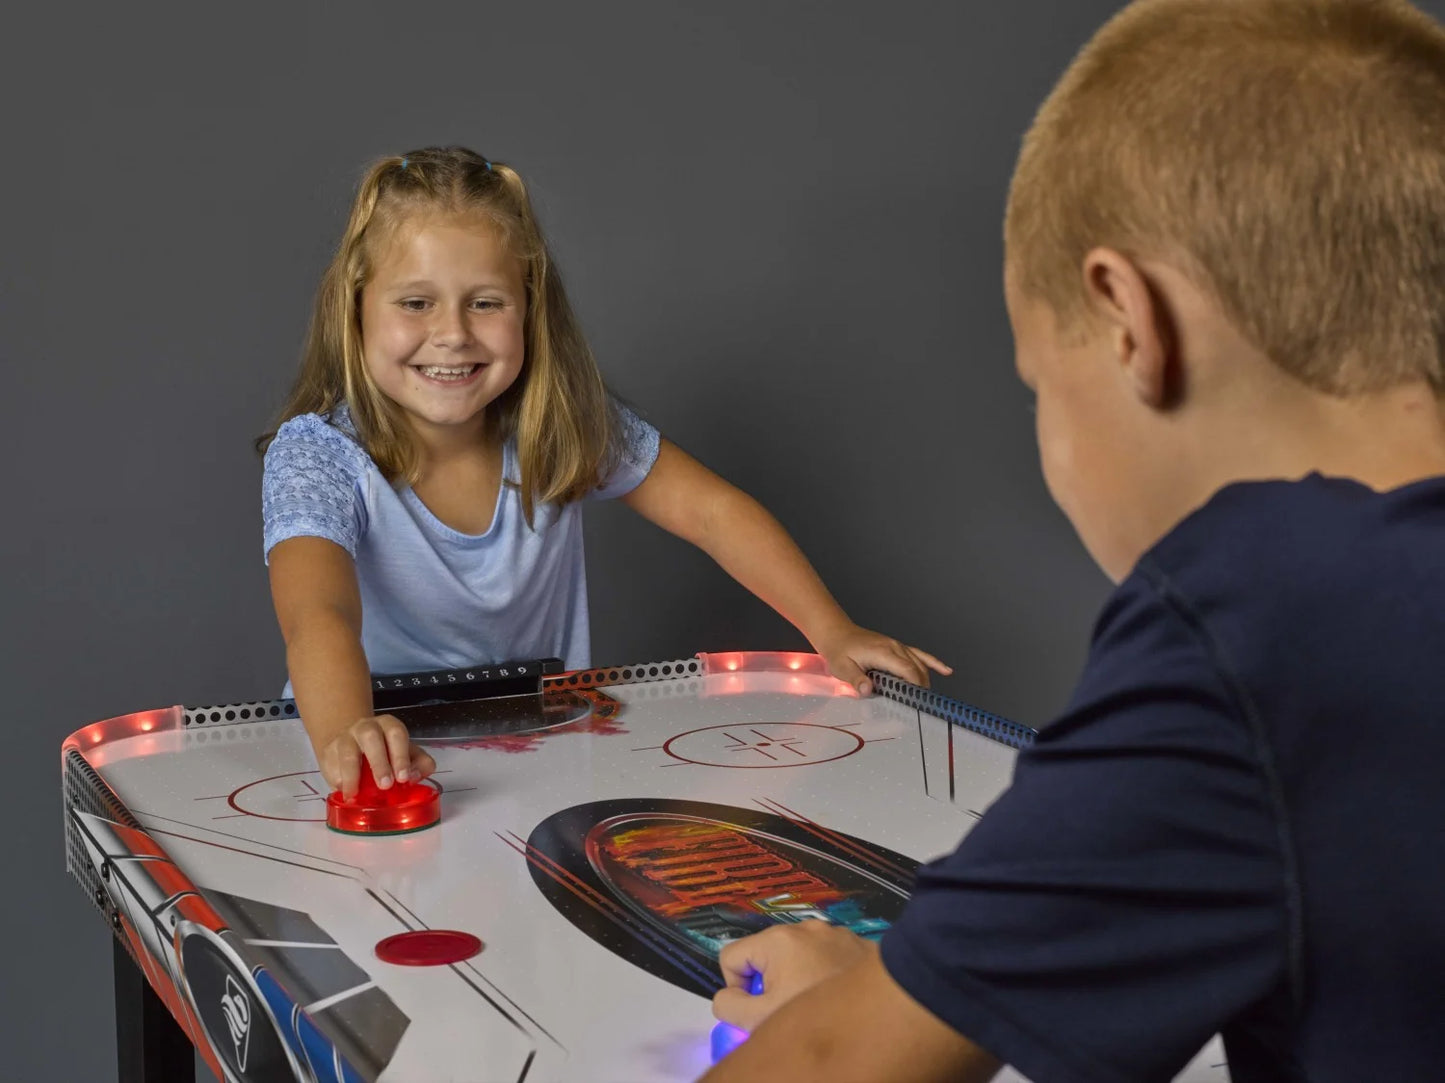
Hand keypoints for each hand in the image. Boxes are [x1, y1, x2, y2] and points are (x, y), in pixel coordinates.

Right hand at [316, 714, 436, 798]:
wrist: (352, 742)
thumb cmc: (385, 752)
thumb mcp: (407, 754)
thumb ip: (419, 764)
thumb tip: (414, 777)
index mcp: (389, 726)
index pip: (396, 734)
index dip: (400, 756)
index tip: (404, 778)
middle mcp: (366, 727)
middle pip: (371, 738)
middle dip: (379, 763)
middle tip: (385, 785)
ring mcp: (345, 738)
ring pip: (348, 752)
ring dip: (353, 775)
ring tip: (357, 794)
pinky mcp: (328, 752)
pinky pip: (331, 766)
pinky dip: (338, 780)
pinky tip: (345, 792)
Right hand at [712, 922, 877, 1032]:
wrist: (887, 1014)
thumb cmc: (820, 1015)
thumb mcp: (759, 1020)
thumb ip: (729, 1006)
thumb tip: (726, 997)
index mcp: (777, 940)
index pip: (731, 956)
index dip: (737, 988)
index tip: (758, 1008)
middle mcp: (805, 928)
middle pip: (766, 957)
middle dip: (770, 985)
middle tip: (787, 1010)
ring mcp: (835, 934)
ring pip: (798, 958)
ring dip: (799, 979)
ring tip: (816, 1003)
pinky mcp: (858, 945)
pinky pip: (828, 958)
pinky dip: (826, 975)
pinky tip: (838, 997)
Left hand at [814, 622, 951, 695]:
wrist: (837, 633)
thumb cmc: (839, 650)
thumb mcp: (842, 668)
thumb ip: (856, 679)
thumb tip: (868, 689)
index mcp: (883, 652)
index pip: (907, 670)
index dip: (916, 686)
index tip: (919, 701)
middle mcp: (894, 647)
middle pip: (916, 669)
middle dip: (922, 688)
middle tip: (922, 707)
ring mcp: (898, 646)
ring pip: (920, 664)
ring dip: (926, 681)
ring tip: (927, 700)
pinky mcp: (898, 647)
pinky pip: (919, 655)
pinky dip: (934, 663)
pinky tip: (947, 671)